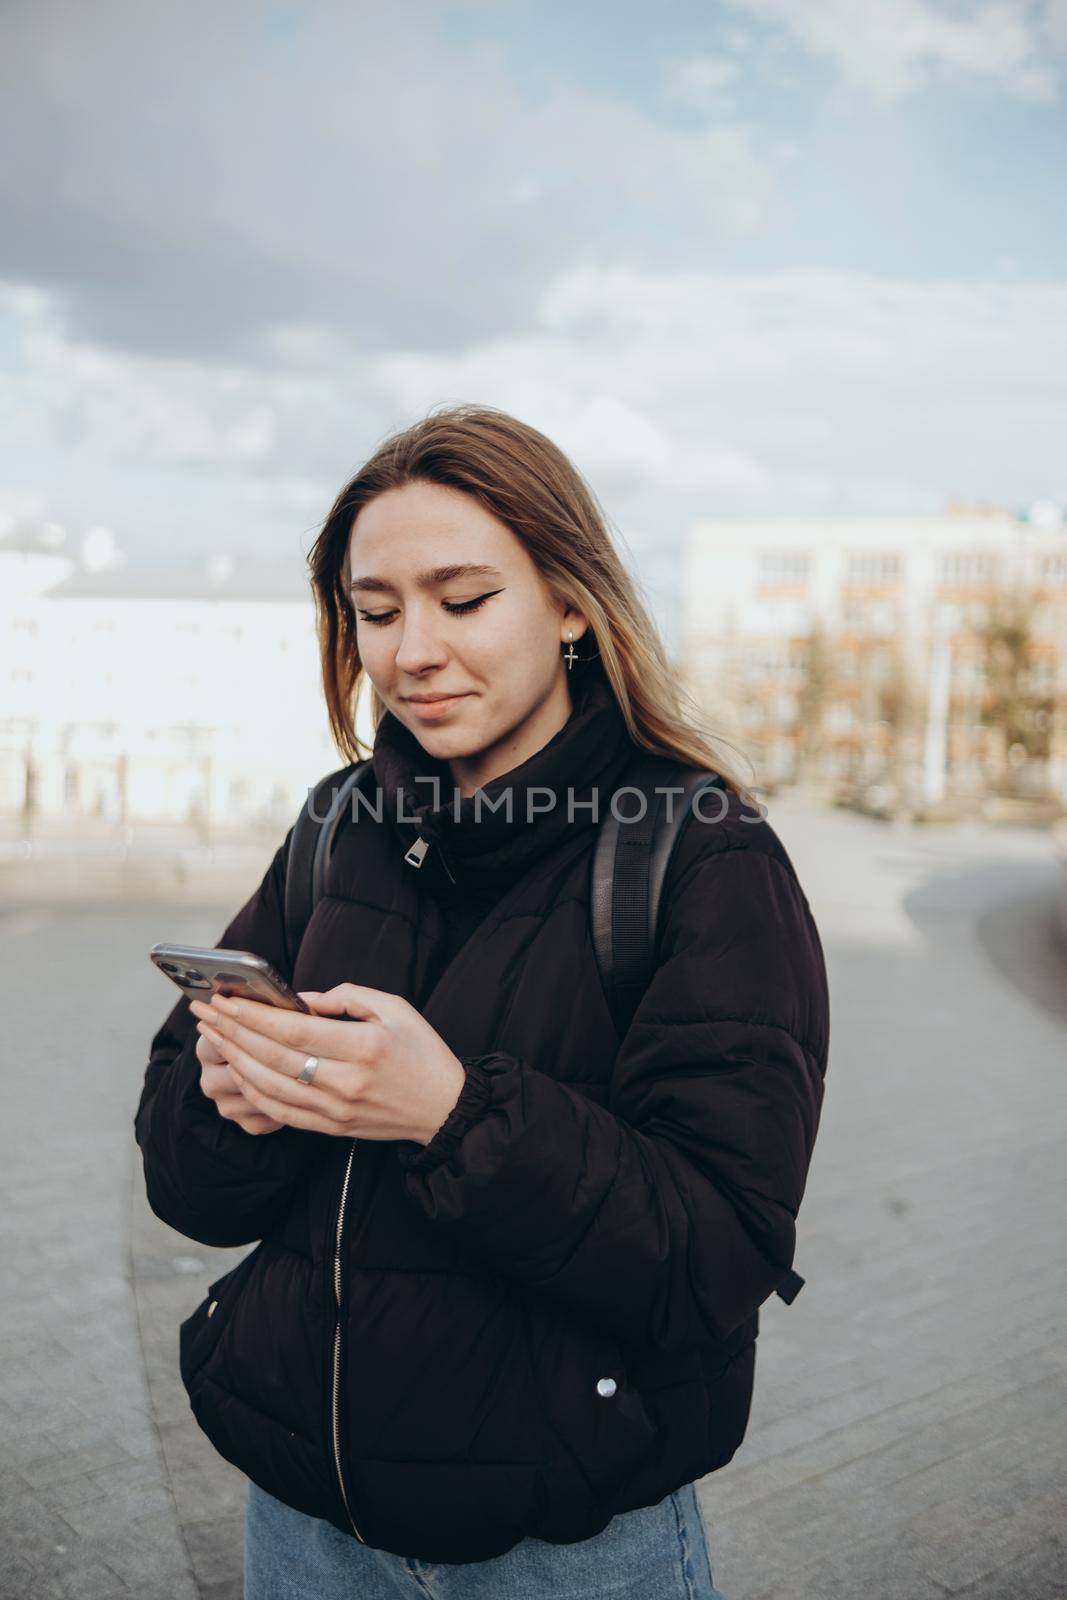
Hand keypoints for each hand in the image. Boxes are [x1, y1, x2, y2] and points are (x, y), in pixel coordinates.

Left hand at [189, 984, 467, 1145]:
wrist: (445, 1110)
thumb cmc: (422, 1051)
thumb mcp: (395, 1009)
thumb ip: (347, 997)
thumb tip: (300, 1000)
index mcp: (365, 1046)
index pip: (294, 1029)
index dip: (252, 1014)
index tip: (223, 999)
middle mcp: (346, 1081)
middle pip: (273, 1056)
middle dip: (231, 1032)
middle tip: (202, 1011)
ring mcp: (336, 1110)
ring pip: (268, 1086)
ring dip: (234, 1060)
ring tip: (212, 1036)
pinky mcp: (331, 1129)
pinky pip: (279, 1111)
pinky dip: (252, 1090)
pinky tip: (237, 1070)